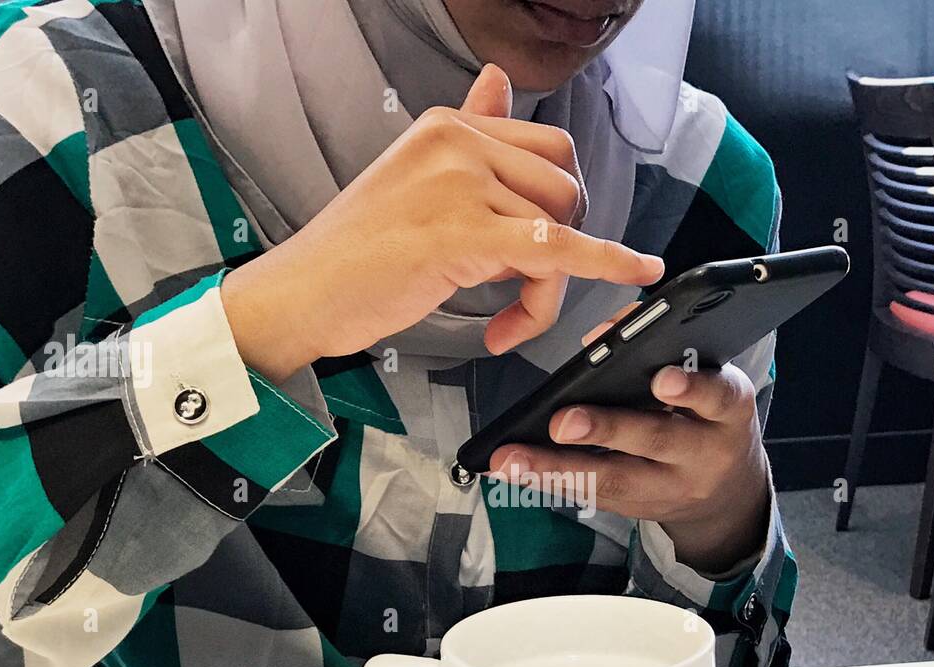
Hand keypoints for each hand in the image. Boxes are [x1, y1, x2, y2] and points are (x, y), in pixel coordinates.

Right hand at [221, 64, 663, 381]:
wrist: (299, 295)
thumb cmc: (352, 256)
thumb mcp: (414, 179)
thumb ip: (466, 131)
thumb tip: (497, 80)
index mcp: (448, 128)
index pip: (545, 151)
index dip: (559, 206)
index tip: (540, 251)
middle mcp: (458, 144)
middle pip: (564, 183)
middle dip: (563, 242)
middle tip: (523, 291)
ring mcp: (460, 183)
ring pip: (560, 224)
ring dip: (550, 285)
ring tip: (508, 320)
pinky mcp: (462, 233)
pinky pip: (558, 248)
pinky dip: (604, 264)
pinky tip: (634, 271)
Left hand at [488, 309, 770, 573]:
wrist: (729, 494)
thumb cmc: (708, 418)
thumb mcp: (709, 379)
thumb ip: (662, 350)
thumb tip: (600, 336)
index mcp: (727, 412)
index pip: (717, 397)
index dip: (691, 389)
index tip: (662, 379)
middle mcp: (703, 455)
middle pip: (654, 441)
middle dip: (605, 430)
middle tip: (561, 423)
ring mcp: (670, 488)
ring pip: (613, 480)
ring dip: (557, 469)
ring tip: (512, 460)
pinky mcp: (639, 510)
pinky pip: (592, 496)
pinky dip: (550, 483)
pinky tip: (515, 472)